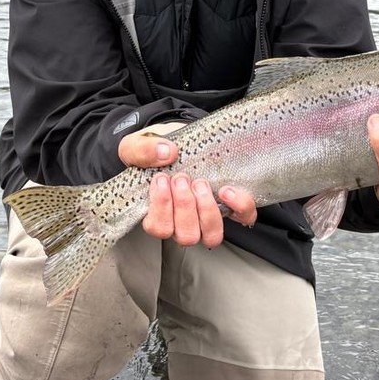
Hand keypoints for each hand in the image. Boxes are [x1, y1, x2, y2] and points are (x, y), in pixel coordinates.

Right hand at [118, 125, 256, 246]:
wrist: (177, 144)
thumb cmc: (154, 153)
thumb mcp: (135, 146)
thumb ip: (141, 151)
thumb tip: (167, 153)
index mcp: (159, 215)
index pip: (159, 229)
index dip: (161, 207)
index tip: (162, 179)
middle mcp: (183, 223)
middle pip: (187, 236)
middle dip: (184, 206)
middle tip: (182, 179)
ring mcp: (208, 218)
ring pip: (212, 236)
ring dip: (206, 210)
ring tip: (200, 183)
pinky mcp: (231, 207)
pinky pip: (243, 217)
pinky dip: (238, 206)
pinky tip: (227, 190)